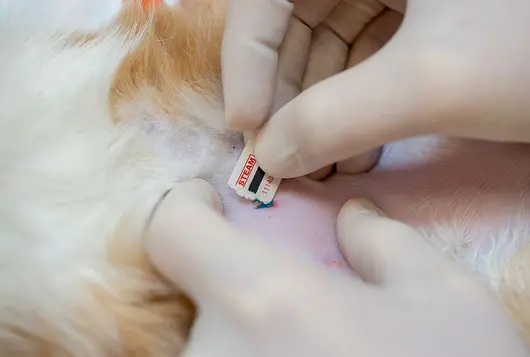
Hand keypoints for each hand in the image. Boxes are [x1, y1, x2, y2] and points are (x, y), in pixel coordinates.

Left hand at [146, 180, 527, 356]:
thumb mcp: (447, 304)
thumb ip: (389, 244)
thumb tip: (354, 218)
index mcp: (263, 302)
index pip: (172, 230)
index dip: (186, 206)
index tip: (208, 204)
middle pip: (191, 297)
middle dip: (231, 286)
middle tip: (289, 300)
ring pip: (201, 348)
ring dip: (237, 338)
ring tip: (298, 351)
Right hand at [222, 0, 529, 178]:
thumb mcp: (429, 83)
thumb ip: (335, 120)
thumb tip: (270, 157)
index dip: (247, 59)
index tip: (248, 128)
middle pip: (296, 25)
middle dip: (287, 98)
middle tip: (284, 162)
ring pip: (329, 49)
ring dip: (318, 113)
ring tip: (321, 170)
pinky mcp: (419, 19)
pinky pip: (364, 62)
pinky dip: (352, 109)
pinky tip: (355, 154)